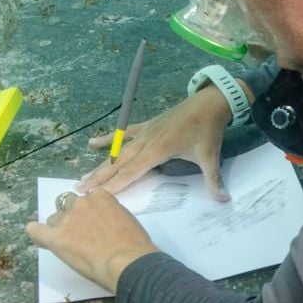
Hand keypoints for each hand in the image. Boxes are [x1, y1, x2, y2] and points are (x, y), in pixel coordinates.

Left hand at [25, 190, 158, 292]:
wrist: (128, 262)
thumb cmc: (135, 246)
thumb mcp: (126, 220)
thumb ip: (110, 215)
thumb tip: (103, 224)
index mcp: (100, 196)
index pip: (86, 198)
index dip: (87, 212)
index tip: (90, 223)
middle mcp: (81, 203)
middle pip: (68, 205)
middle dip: (72, 217)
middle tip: (81, 235)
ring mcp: (67, 219)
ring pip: (54, 219)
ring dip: (59, 228)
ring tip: (70, 245)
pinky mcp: (56, 238)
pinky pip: (35, 230)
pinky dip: (36, 233)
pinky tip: (39, 238)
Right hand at [77, 84, 251, 200]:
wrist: (209, 102)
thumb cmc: (208, 130)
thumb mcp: (210, 156)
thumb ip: (213, 180)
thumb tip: (223, 199)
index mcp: (158, 150)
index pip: (131, 172)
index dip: (114, 185)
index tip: (98, 196)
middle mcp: (146, 141)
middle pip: (118, 163)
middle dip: (99, 177)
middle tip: (79, 190)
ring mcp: (145, 132)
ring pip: (118, 151)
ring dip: (101, 164)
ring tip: (83, 176)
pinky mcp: (147, 125)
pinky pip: (124, 134)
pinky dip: (109, 139)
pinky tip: (92, 142)